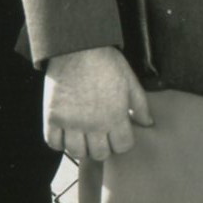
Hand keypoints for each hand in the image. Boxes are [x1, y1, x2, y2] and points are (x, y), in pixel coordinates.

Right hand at [43, 46, 151, 164]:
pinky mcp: (52, 117)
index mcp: (116, 116)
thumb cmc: (107, 63)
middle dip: (103, 148)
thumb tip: (149, 123)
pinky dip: (59, 143)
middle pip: (100, 154)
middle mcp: (94, 124)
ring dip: (82, 148)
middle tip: (101, 137)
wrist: (78, 48)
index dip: (122, 142)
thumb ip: (140, 106)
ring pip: (76, 152)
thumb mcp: (130, 82)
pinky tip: (66, 134)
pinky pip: (53, 143)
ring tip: (83, 137)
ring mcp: (71, 122)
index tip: (118, 134)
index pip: (122, 147)